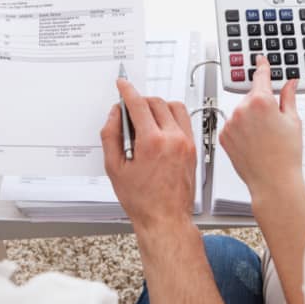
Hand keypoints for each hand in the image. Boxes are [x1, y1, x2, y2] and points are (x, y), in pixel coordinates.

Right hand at [100, 80, 196, 234]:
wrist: (166, 218)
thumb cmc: (143, 200)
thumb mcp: (115, 168)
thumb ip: (111, 136)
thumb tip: (114, 116)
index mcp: (153, 142)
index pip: (139, 104)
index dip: (128, 91)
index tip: (123, 85)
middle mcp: (173, 139)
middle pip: (156, 102)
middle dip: (141, 101)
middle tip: (129, 112)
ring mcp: (186, 143)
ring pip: (174, 107)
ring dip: (159, 106)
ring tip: (146, 119)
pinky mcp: (194, 148)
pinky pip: (184, 121)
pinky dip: (171, 117)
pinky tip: (160, 128)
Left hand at [219, 56, 303, 209]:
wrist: (273, 181)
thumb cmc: (286, 155)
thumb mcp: (293, 121)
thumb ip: (288, 97)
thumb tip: (290, 83)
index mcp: (261, 101)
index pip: (260, 76)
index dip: (261, 66)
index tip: (259, 60)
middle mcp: (242, 109)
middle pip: (251, 97)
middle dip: (261, 104)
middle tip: (273, 123)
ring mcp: (230, 123)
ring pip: (241, 112)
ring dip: (250, 118)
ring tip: (264, 137)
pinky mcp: (223, 136)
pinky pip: (232, 125)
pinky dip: (241, 130)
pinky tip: (253, 142)